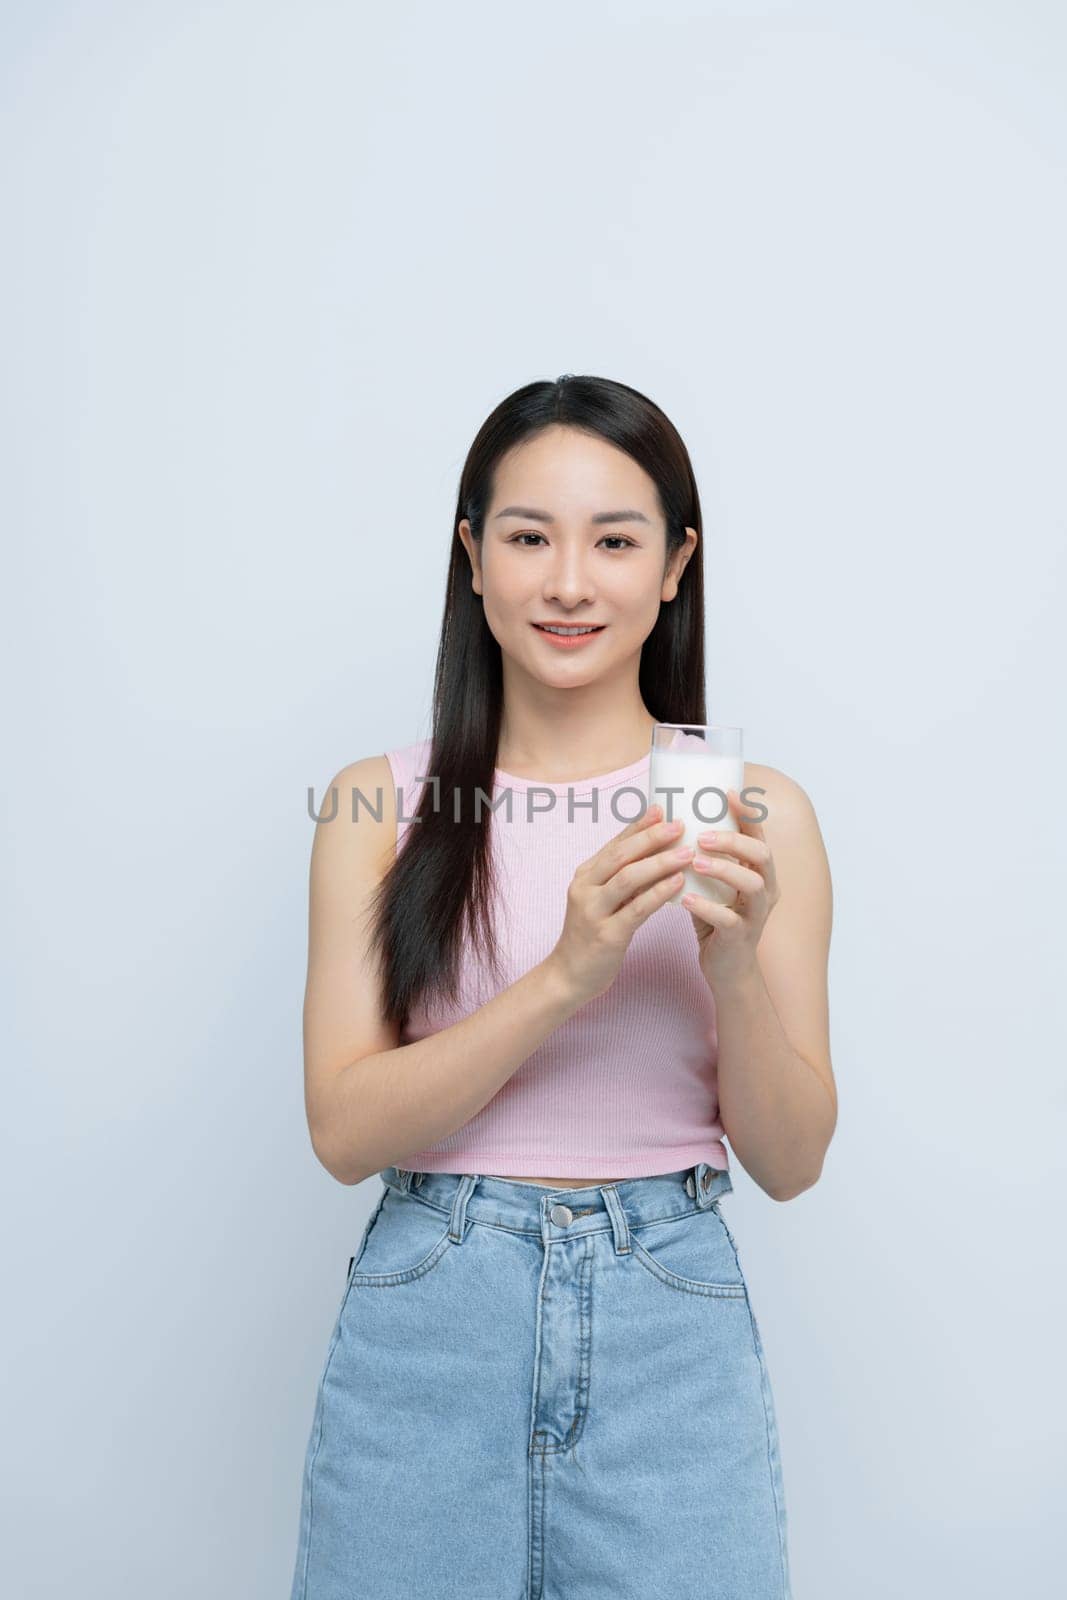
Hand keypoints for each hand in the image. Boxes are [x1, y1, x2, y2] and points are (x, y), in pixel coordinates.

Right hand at [547, 803, 694, 1004]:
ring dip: (660, 862)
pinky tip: (679, 883)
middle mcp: (585, 888)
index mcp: (585, 876)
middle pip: (621, 855)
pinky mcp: (607, 935)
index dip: (639, 826)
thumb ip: (621, 880)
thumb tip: (655, 855)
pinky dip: (659, 893)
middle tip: (679, 824)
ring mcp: (593, 911)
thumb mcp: (601, 902)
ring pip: (629, 878)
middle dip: (651, 837)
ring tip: (687, 852)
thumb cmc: (591, 937)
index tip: (662, 809)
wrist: (568, 977)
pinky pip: (637, 909)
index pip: (615, 843)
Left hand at [683, 788, 779, 986]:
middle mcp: (766, 890)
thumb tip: (670, 823)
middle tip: (702, 835)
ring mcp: (756, 915)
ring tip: (695, 862)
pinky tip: (686, 900)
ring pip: (752, 885)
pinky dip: (707, 908)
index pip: (759, 836)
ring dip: (724, 869)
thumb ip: (703, 858)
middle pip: (762, 856)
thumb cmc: (716, 919)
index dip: (747, 814)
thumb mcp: (713, 885)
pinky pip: (729, 920)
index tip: (726, 794)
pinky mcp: (740, 938)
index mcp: (760, 872)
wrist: (727, 968)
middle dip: (733, 841)